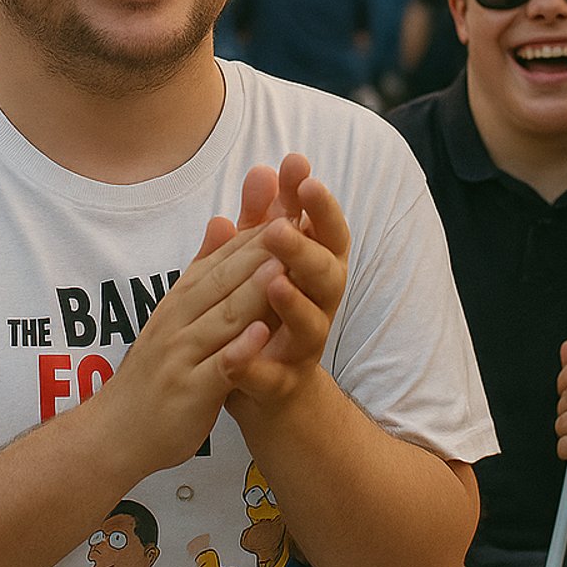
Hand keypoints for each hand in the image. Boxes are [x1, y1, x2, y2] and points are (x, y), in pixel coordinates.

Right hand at [97, 217, 284, 472]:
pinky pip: (217, 366)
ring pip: (224, 317)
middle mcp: (180, 320)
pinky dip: (239, 348)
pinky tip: (262, 333)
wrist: (113, 431)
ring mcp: (182, 355)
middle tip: (296, 218)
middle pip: (225, 279)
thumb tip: (221, 220)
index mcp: (181, 300)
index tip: (289, 205)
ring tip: (287, 263)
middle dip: (261, 249)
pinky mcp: (189, 391)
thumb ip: (200, 270)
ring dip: (255, 289)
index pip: (222, 260)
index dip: (256, 233)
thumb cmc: (153, 372)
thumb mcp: (175, 312)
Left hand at [224, 157, 350, 412]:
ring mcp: (303, 349)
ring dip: (294, 304)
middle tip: (279, 227)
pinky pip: (272, 377)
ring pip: (312, 325)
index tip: (301, 171)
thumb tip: (263, 169)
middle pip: (326, 274)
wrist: (273, 397)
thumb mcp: (262, 262)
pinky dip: (256, 366)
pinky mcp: (282, 386)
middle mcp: (318, 308)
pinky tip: (239, 354)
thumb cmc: (269, 316)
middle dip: (306, 249)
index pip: (326, 232)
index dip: (318, 203)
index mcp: (315, 274)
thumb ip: (263, 219)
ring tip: (275, 283)